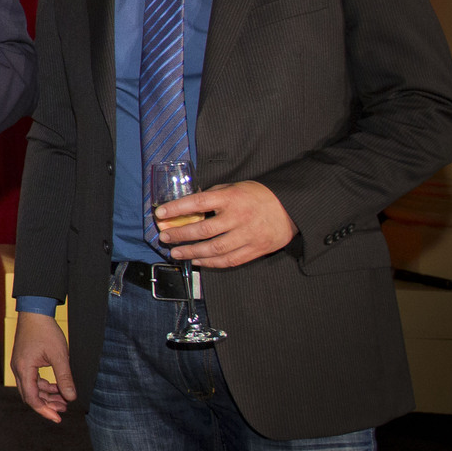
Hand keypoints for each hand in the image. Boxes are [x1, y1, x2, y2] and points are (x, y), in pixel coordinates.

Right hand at [11, 311, 75, 422]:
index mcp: (24, 369)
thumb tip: (70, 397)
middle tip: (63, 409)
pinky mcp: (24, 361)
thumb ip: (65, 378)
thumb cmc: (45, 331)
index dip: (45, 410)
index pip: (32, 398)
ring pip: (31, 388)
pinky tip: (56, 386)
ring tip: (63, 398)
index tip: (58, 418)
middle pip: (30, 395)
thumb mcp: (60, 355)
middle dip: (47, 404)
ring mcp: (19, 365)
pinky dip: (43, 385)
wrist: (35, 312)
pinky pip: (32, 379)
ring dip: (46, 395)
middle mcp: (18, 369)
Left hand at [156, 180, 296, 268]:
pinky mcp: (255, 249)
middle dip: (180, 235)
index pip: (198, 202)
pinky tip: (197, 261)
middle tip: (165, 238)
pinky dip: (211, 263)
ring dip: (192, 253)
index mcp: (231, 198)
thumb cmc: (258, 195)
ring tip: (176, 253)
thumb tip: (190, 205)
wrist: (291, 208)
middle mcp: (238, 217)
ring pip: (214, 249)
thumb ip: (214, 196)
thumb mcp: (235, 187)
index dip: (177, 208)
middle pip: (203, 230)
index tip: (160, 213)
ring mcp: (247, 235)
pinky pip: (229, 260)